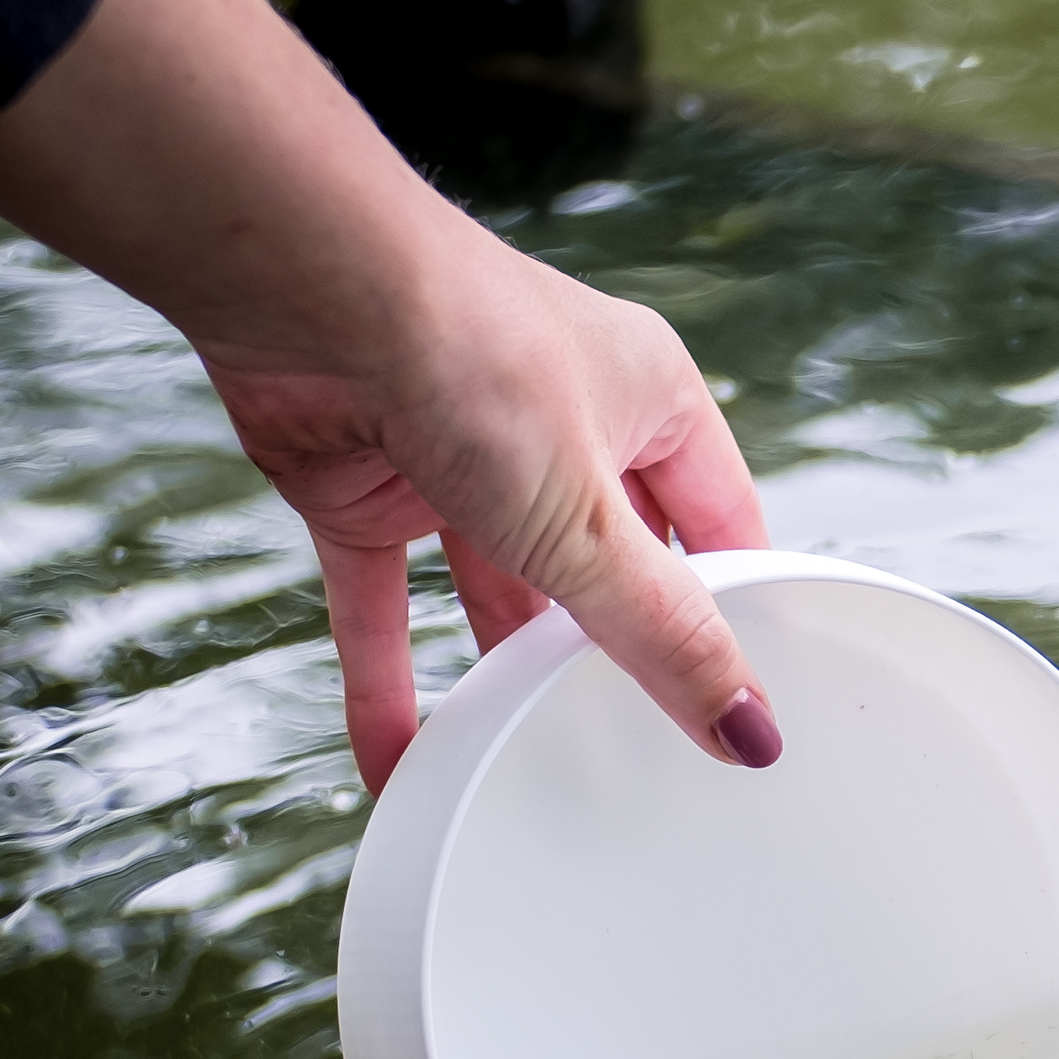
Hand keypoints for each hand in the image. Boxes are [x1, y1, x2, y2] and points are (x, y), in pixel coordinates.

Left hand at [0, 0, 780, 789]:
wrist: (309, 291)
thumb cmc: (472, 353)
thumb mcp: (591, 524)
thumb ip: (663, 634)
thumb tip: (749, 729)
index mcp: (651, 400)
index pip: (719, 526)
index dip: (732, 614)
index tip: (745, 707)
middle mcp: (561, 425)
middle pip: (606, 568)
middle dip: (611, 654)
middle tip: (638, 751)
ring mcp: (459, 458)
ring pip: (495, 592)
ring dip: (501, 676)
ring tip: (525, 768)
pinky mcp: (367, 490)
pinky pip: (386, 609)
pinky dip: (391, 683)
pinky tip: (399, 761)